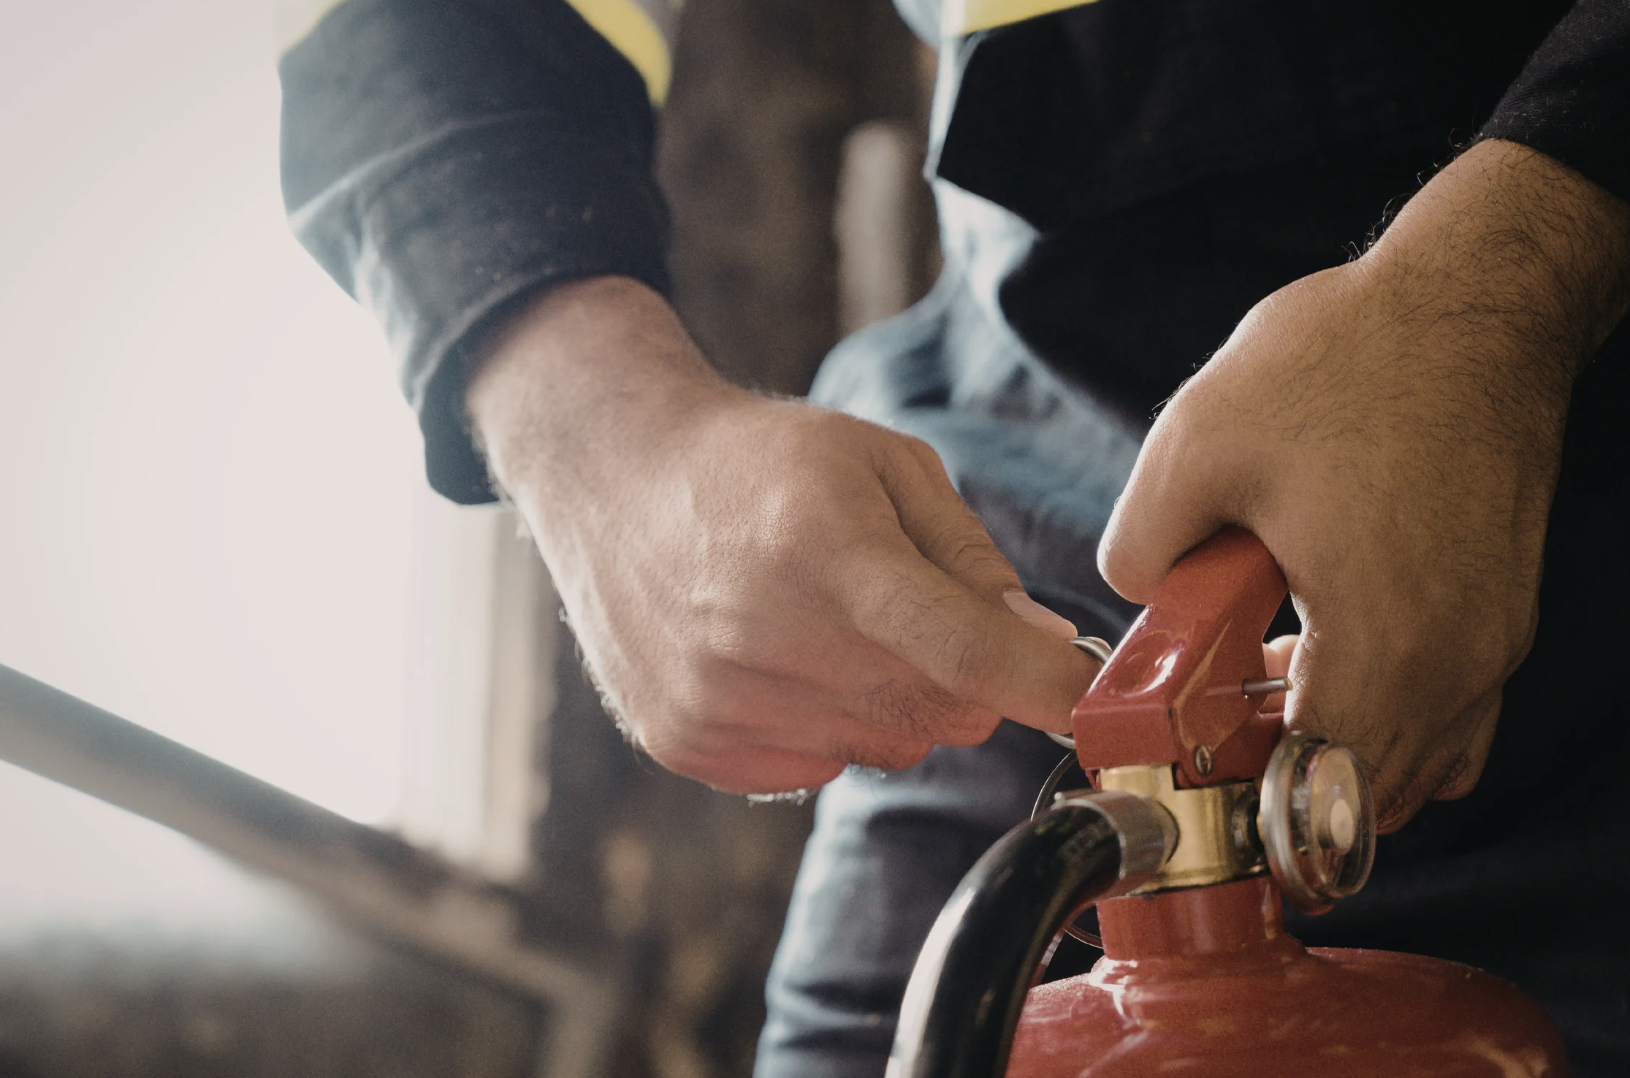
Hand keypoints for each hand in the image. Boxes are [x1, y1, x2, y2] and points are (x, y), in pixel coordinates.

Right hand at [466, 277, 1098, 793]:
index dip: (1045, 683)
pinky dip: (824, 724)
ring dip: (890, 698)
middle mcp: (769, 638)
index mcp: (827, 549)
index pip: (969, 652)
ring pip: (885, 746)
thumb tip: (1044, 644)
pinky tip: (779, 656)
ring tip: (828, 621)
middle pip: (941, 712)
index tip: (1087, 695)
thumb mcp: (881, 463)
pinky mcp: (689, 742)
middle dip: (963, 673)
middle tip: (914, 609)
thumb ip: (969, 555)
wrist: (614, 476)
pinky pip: (818, 767)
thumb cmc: (762, 462)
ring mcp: (721, 702)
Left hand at [1099, 140, 1629, 829]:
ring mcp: (1494, 640)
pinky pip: (1450, 709)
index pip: (1322, 796)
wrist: (1472, 300)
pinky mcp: (1504, 608)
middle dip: (1288, 785)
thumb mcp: (1196, 444)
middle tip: (1221, 733)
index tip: (1204, 793)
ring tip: (1268, 685)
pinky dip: (1388, 712)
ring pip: (1419, 762)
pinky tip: (1328, 645)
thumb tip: (1138, 597)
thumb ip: (1143, 545)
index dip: (1252, 814)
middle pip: (1371, 796)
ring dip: (1340, 751)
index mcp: (1381, 639)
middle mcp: (1457, 662)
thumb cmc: (1349, 362)